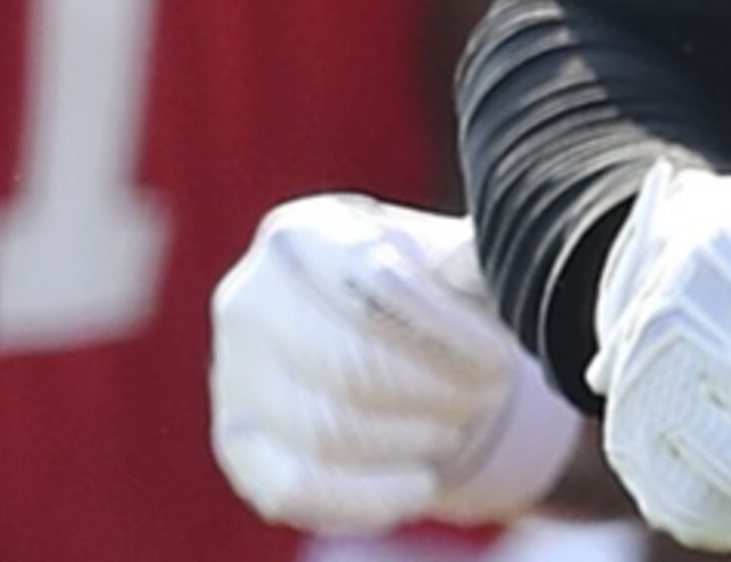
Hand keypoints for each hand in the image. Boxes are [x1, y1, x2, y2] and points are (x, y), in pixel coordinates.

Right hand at [211, 195, 583, 532]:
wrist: (368, 339)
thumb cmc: (415, 291)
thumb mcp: (442, 261)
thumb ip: (467, 259)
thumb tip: (496, 257)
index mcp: (297, 236)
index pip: (369, 283)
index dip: (444, 331)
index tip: (497, 357)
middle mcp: (248, 301)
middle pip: (349, 364)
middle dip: (435, 390)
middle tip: (487, 394)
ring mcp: (232, 378)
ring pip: (328, 430)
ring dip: (414, 437)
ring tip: (459, 423)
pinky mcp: (239, 447)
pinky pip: (298, 489)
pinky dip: (371, 495)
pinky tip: (421, 481)